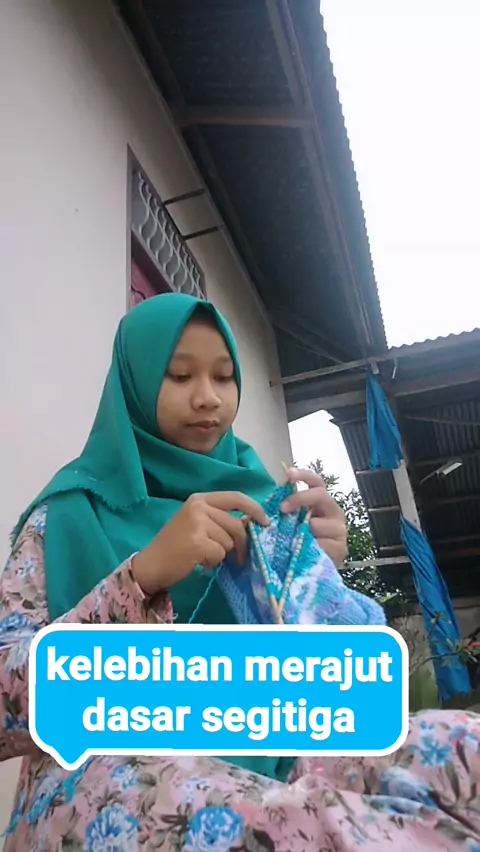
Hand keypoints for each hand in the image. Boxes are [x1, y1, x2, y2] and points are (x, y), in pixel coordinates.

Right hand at [132, 492, 269, 596]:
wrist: (151, 564)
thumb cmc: (176, 545)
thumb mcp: (198, 524)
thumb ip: (220, 519)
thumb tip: (252, 522)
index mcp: (200, 499)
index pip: (235, 497)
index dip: (254, 508)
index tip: (265, 521)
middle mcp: (198, 506)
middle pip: (237, 524)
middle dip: (242, 543)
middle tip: (240, 557)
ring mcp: (197, 523)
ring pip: (229, 541)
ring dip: (221, 554)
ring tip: (204, 556)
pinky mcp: (197, 541)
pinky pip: (220, 554)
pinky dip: (213, 563)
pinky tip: (199, 562)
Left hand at [280, 468, 347, 567]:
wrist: (314, 572)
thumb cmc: (300, 543)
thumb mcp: (291, 525)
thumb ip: (283, 514)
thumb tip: (262, 507)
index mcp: (321, 503)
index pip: (316, 482)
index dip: (304, 475)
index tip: (289, 474)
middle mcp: (334, 512)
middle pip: (320, 495)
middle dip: (300, 498)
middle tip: (282, 508)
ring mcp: (340, 529)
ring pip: (316, 523)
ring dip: (302, 532)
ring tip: (295, 543)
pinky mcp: (340, 548)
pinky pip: (320, 544)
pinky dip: (308, 548)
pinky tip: (305, 554)